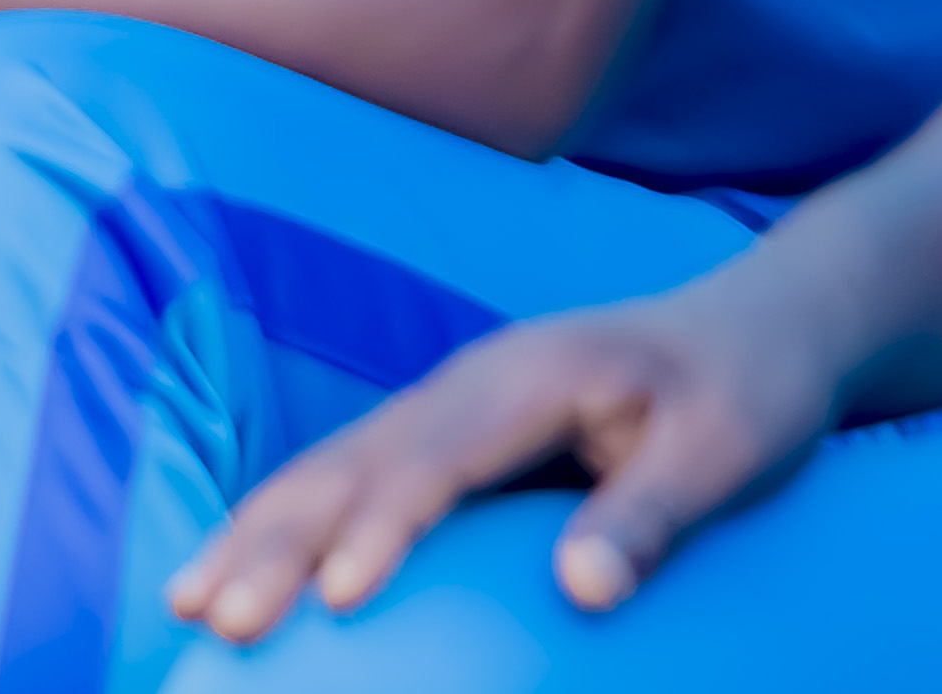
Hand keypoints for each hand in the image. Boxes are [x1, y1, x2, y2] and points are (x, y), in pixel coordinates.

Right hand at [162, 269, 844, 643]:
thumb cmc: (746, 391)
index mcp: (525, 378)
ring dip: (254, 531)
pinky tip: (239, 567)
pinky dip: (283, 521)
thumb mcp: (729, 451)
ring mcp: (443, 404)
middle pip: (348, 461)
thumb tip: (581, 590)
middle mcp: (462, 384)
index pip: (434, 459)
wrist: (753, 325)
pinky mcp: (443, 435)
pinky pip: (345, 476)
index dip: (380, 527)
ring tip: (188, 600)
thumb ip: (652, 514)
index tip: (335, 597)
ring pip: (327, 466)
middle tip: (212, 616)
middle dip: (272, 538)